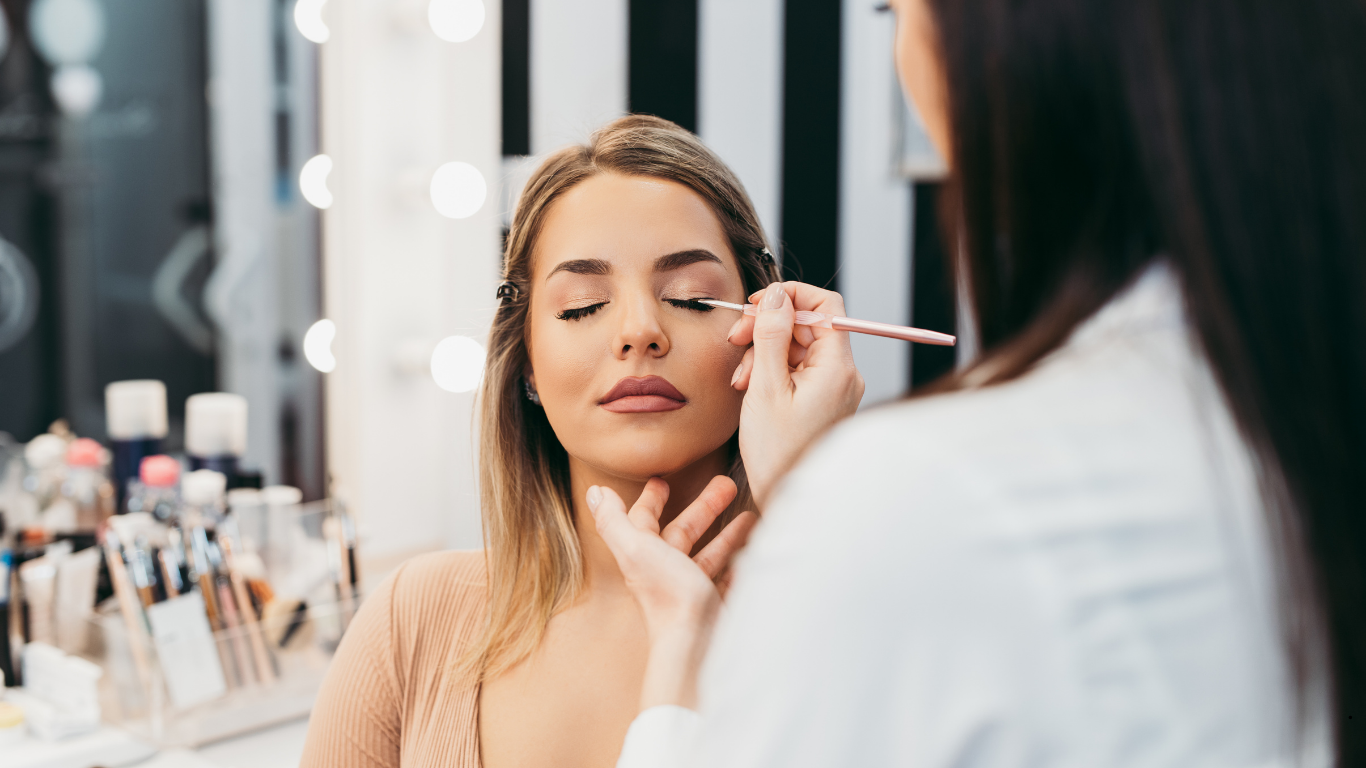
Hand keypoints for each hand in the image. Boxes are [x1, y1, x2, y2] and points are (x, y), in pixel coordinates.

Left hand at [587, 477, 758, 709]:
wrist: (697, 646)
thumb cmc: (668, 596)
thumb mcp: (636, 549)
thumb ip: (614, 521)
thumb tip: (595, 492)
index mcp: (644, 558)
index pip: (644, 522)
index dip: (651, 500)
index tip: (663, 481)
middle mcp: (666, 574)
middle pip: (683, 533)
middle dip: (703, 509)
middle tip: (727, 485)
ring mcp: (693, 592)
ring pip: (709, 555)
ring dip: (727, 533)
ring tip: (751, 514)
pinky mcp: (717, 606)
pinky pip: (731, 579)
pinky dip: (741, 563)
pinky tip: (755, 551)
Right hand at [728, 282, 863, 505]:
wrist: (786, 497)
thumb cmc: (777, 452)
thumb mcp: (765, 387)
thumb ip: (770, 335)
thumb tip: (776, 296)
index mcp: (837, 368)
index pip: (827, 306)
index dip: (792, 296)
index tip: (759, 304)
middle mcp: (843, 374)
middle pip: (809, 325)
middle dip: (769, 327)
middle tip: (737, 338)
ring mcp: (834, 388)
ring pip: (799, 347)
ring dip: (765, 352)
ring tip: (742, 377)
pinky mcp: (823, 399)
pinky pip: (798, 369)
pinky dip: (773, 370)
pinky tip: (751, 386)